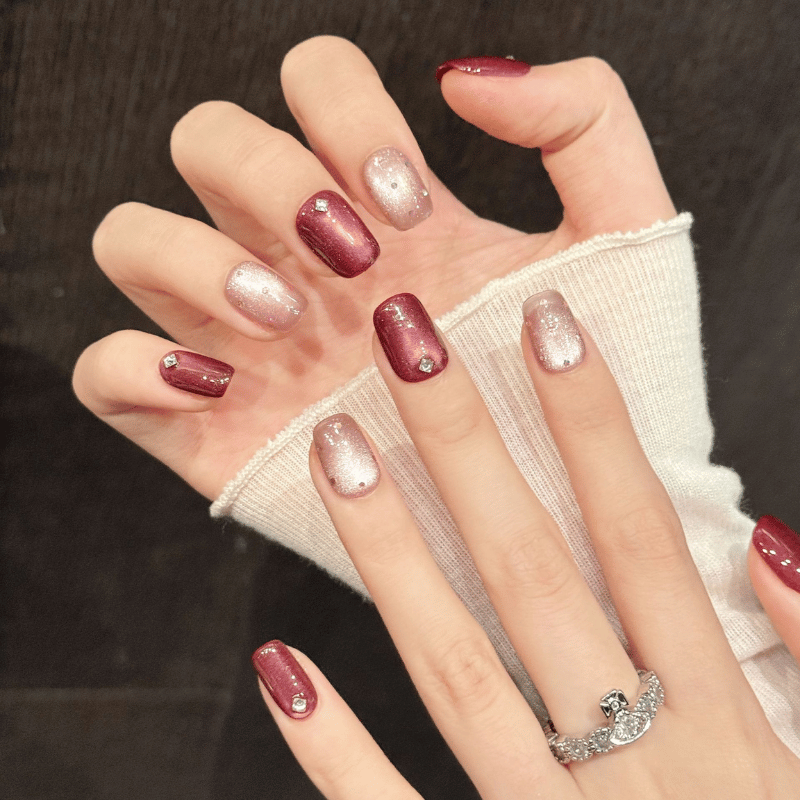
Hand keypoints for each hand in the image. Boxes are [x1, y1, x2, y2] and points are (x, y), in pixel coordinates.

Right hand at [72, 36, 673, 499]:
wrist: (562, 515)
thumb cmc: (584, 387)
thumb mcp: (616, 239)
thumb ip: (582, 125)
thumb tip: (465, 78)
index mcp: (381, 210)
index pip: (312, 84)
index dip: (343, 116)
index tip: (408, 205)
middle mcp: (301, 260)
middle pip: (207, 142)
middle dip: (266, 177)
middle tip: (348, 258)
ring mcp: (245, 343)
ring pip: (134, 239)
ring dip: (194, 259)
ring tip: (286, 319)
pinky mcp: (209, 428)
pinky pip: (104, 372)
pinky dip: (130, 365)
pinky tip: (216, 383)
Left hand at [252, 291, 799, 798]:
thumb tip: (768, 537)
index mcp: (725, 722)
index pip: (641, 534)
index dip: (593, 422)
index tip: (544, 321)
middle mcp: (632, 761)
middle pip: (533, 571)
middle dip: (470, 447)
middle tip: (404, 342)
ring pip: (456, 669)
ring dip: (393, 557)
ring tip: (334, 451)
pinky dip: (337, 750)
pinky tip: (279, 665)